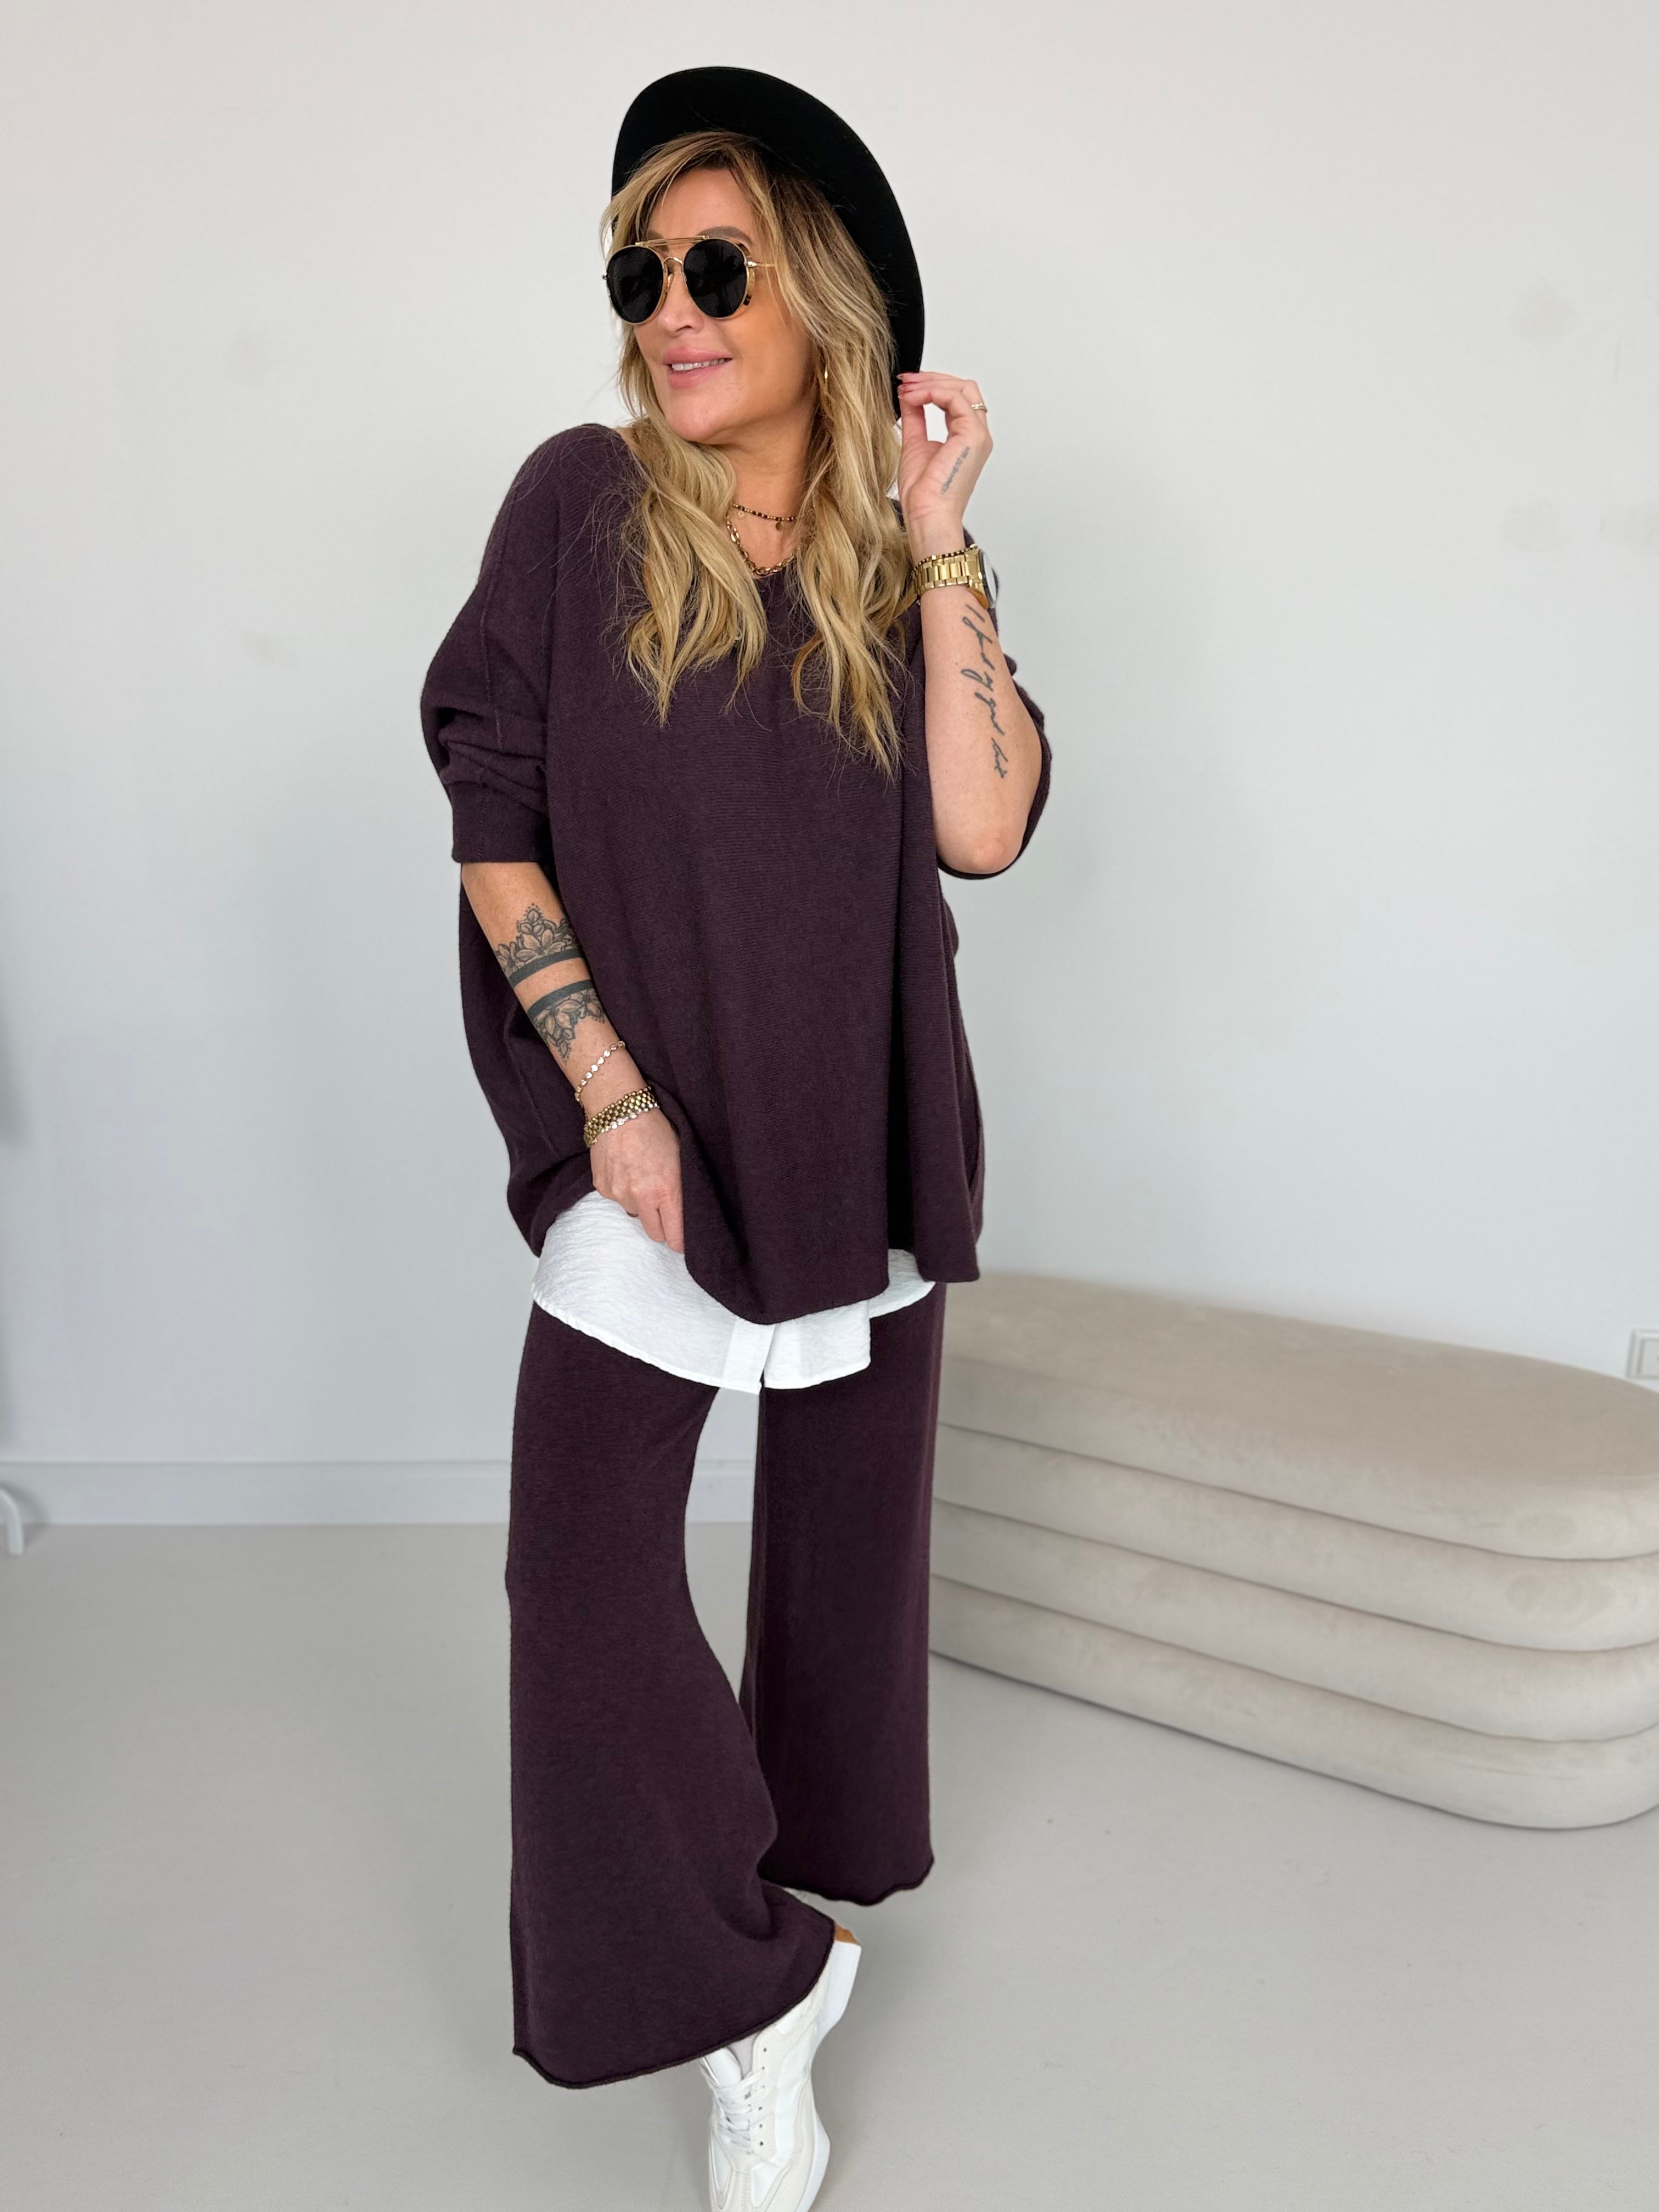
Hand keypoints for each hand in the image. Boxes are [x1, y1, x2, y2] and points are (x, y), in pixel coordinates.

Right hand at [589, 1095, 684, 1250]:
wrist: (620, 1109)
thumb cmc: (655, 1130)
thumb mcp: (680, 1158)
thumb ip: (680, 1190)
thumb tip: (682, 1217)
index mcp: (667, 1190)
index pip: (675, 1234)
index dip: (680, 1242)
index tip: (682, 1244)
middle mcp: (641, 1196)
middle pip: (654, 1233)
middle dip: (662, 1227)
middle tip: (665, 1213)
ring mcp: (619, 1194)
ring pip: (635, 1215)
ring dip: (640, 1205)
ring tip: (642, 1177)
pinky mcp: (602, 1188)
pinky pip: (617, 1200)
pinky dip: (623, 1191)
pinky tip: (626, 1170)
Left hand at [896, 370, 991, 555]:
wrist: (926, 515)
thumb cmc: (923, 495)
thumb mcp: (914, 443)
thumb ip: (915, 417)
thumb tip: (908, 396)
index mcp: (965, 438)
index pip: (956, 398)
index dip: (931, 386)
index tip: (906, 385)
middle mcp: (976, 435)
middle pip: (963, 388)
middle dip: (932, 379)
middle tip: (906, 381)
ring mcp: (978, 435)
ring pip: (962, 389)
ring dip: (931, 383)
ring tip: (907, 389)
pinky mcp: (973, 436)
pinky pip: (956, 398)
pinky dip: (933, 392)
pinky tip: (914, 398)